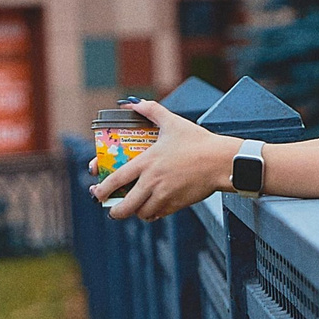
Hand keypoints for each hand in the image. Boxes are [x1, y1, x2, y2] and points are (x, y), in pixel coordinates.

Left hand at [91, 100, 240, 220]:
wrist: (221, 161)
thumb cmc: (198, 142)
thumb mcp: (173, 122)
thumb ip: (152, 111)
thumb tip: (137, 103)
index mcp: (147, 162)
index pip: (116, 180)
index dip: (103, 190)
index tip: (97, 193)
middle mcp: (152, 182)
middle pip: (125, 206)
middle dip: (115, 211)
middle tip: (112, 209)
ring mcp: (165, 195)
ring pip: (141, 213)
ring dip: (135, 212)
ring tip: (134, 207)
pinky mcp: (177, 204)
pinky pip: (158, 214)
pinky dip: (152, 213)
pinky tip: (152, 208)